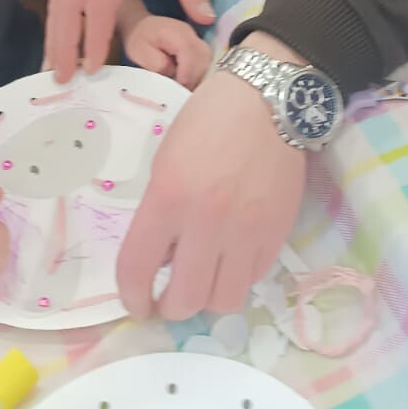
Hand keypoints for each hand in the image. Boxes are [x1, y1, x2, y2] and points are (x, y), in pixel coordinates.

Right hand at [46, 0, 209, 82]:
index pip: (100, 2)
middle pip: (69, 5)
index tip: (93, 66)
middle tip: (60, 79)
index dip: (94, 37)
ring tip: (53, 65)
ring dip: (53, 31)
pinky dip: (56, 11)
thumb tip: (204, 19)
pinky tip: (58, 32)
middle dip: (62, 44)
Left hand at [118, 35, 307, 319]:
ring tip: (203, 281)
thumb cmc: (208, 120)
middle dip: (170, 307)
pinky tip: (231, 259)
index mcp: (169, 196)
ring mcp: (246, 231)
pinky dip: (237, 277)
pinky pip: (253, 279)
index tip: (135, 303)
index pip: (138, 269)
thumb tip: (163, 258)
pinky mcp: (277, 234)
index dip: (131, 297)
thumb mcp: (166, 160)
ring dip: (208, 298)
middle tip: (168, 299)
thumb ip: (161, 212)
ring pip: (223, 301)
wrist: (267, 101)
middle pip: (185, 300)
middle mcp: (206, 221)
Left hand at [123, 13, 212, 87]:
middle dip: (195, 77)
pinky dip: (199, 74)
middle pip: (203, 57)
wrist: (142, 27)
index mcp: (175, 32)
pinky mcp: (198, 46)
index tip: (180, 88)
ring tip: (185, 88)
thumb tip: (173, 74)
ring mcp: (196, 39)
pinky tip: (188, 83)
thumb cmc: (139, 40)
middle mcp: (190, 33)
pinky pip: (205, 61)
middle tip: (183, 92)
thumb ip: (157, 64)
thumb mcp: (140, 53)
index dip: (187, 73)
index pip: (189, 52)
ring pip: (207, 60)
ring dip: (199, 77)